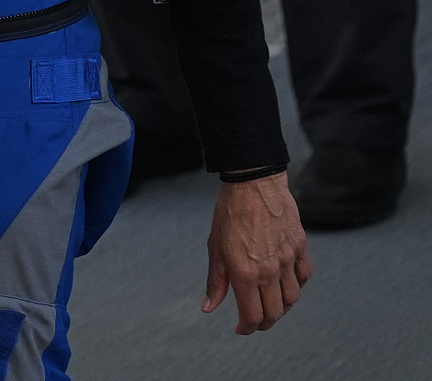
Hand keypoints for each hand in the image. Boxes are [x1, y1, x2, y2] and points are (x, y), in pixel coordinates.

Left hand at [202, 173, 312, 333]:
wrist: (253, 184)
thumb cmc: (230, 213)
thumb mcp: (214, 248)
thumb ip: (215, 281)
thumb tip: (208, 307)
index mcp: (246, 273)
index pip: (252, 315)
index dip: (247, 328)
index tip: (241, 329)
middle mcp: (270, 271)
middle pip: (275, 312)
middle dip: (264, 323)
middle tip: (255, 322)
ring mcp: (288, 260)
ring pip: (292, 298)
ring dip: (281, 308)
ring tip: (270, 306)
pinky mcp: (300, 248)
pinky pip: (303, 277)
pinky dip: (297, 287)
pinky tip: (286, 285)